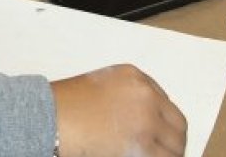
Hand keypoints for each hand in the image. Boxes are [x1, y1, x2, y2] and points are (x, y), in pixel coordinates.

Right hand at [51, 64, 186, 156]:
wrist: (48, 117)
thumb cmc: (63, 105)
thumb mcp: (98, 87)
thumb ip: (124, 98)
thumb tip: (138, 122)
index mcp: (134, 76)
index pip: (163, 101)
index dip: (161, 121)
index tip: (158, 133)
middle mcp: (146, 95)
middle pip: (177, 123)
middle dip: (172, 139)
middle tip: (163, 152)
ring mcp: (148, 121)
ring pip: (176, 145)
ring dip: (168, 154)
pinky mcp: (144, 146)